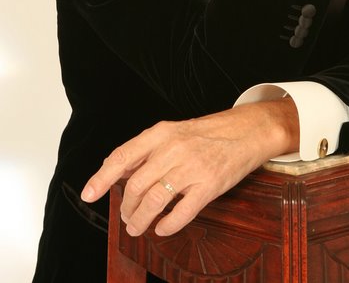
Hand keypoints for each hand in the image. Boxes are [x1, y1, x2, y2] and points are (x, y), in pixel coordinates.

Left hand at [81, 99, 298, 236]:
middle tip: (127, 218)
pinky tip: (163, 228)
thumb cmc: (211, 132)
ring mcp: (191, 168)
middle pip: (135, 185)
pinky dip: (167, 226)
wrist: (249, 130)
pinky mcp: (209, 186)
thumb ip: (149, 149)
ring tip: (138, 227)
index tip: (88, 194)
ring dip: (140, 220)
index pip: (123, 156)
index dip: (102, 177)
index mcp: (162, 132)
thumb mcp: (176, 131)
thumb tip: (120, 170)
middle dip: (126, 208)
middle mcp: (173, 149)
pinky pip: (180, 213)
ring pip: (153, 202)